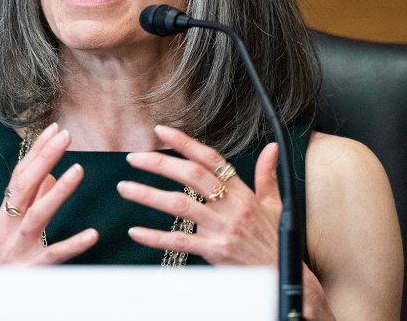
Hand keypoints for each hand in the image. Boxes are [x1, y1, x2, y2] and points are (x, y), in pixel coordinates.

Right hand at [0, 124, 98, 264]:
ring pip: (38, 216)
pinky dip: (73, 244)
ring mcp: (20, 248)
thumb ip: (31, 202)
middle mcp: (9, 226)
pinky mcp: (32, 270)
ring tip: (78, 170)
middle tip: (66, 136)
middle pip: (26, 186)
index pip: (20, 175)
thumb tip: (49, 175)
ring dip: (58, 192)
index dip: (37, 151)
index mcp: (5, 213)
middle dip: (45, 159)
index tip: (55, 129)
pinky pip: (54, 256)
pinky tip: (92, 234)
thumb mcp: (9, 228)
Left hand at [117, 124, 281, 264]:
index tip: (161, 130)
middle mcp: (231, 206)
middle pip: (191, 175)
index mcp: (242, 191)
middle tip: (134, 158)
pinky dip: (154, 237)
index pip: (210, 158)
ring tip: (125, 188)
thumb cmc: (274, 239)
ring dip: (149, 195)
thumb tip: (271, 148)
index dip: (185, 142)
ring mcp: (221, 229)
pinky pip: (179, 241)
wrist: (281, 274)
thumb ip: (267, 175)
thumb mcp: (274, 204)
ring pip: (179, 206)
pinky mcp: (214, 251)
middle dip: (160, 164)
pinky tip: (135, 231)